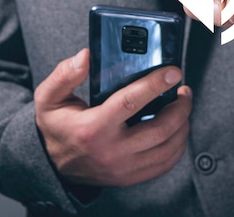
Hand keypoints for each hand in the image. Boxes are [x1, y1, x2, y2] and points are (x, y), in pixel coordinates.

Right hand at [34, 49, 191, 186]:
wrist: (51, 165)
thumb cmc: (55, 127)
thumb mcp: (49, 98)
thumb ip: (65, 74)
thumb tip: (86, 56)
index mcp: (93, 128)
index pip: (131, 102)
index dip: (155, 84)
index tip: (173, 72)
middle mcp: (111, 151)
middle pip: (160, 129)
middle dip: (180, 106)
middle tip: (183, 90)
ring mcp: (124, 168)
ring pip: (168, 148)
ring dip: (183, 124)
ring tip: (182, 106)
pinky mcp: (131, 177)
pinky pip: (165, 163)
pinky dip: (178, 144)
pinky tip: (177, 128)